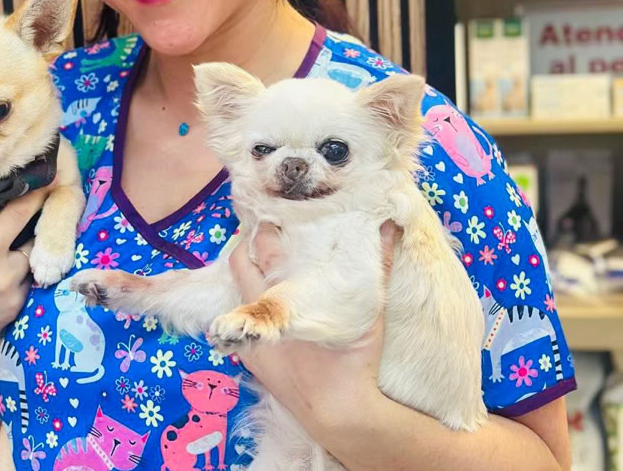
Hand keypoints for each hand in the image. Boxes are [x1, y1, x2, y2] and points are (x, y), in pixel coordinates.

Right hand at [0, 175, 41, 373]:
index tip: (9, 157)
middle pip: (20, 210)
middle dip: (38, 190)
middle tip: (50, 174)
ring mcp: (2, 279)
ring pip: (33, 239)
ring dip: (36, 230)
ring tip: (41, 217)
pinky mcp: (17, 298)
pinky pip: (32, 268)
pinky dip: (30, 262)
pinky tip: (21, 261)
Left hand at [228, 221, 399, 442]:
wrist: (340, 413)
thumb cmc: (353, 359)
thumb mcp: (368, 308)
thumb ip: (377, 264)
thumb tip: (388, 226)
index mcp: (282, 295)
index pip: (261, 247)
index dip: (263, 226)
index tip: (273, 210)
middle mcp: (258, 311)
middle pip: (239, 262)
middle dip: (249, 242)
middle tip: (267, 228)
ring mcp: (250, 336)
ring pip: (235, 290)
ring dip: (247, 271)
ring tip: (264, 258)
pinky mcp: (250, 358)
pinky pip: (238, 319)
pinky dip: (247, 303)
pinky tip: (264, 298)